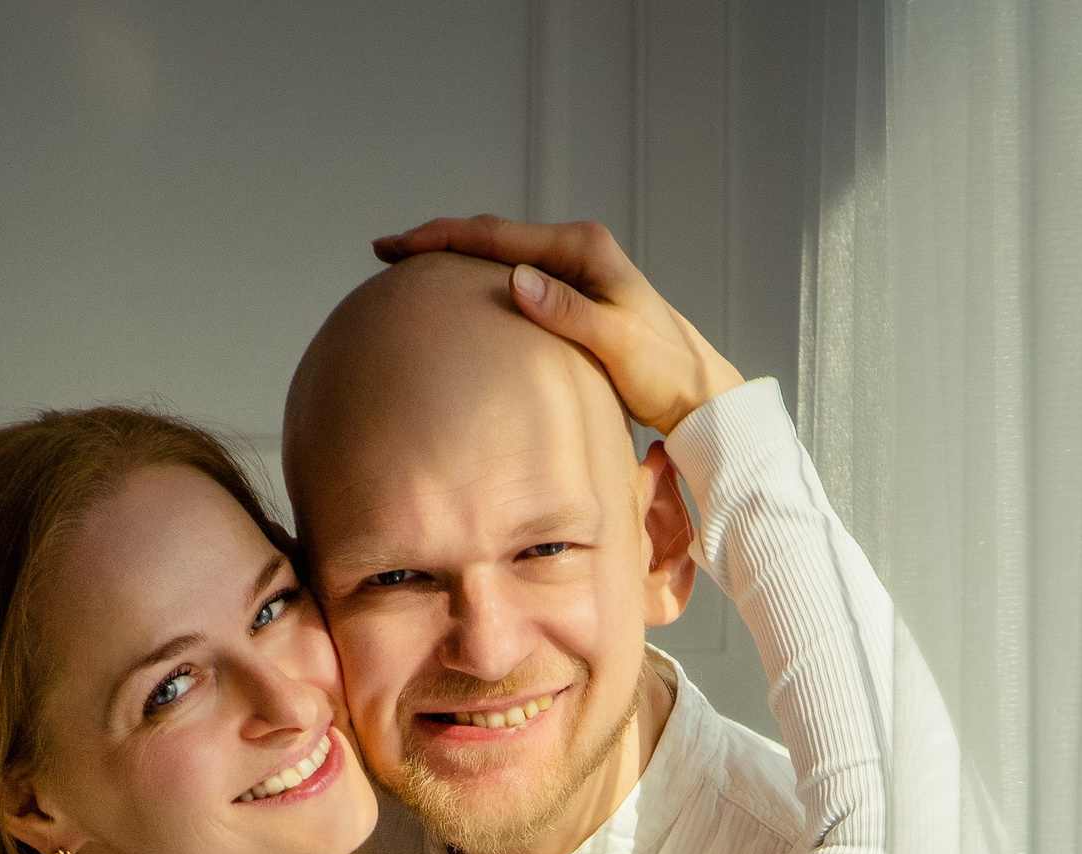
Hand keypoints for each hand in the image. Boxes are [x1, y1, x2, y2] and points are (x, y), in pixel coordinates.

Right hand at [373, 216, 741, 436]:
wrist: (695, 390)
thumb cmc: (663, 369)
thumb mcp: (616, 342)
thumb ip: (568, 311)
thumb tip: (516, 280)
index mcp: (584, 250)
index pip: (498, 236)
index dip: (443, 238)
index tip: (397, 246)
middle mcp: (577, 252)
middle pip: (493, 238)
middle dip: (439, 242)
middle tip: (386, 252)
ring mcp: (573, 273)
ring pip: (500, 257)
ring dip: (455, 260)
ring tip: (410, 268)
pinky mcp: (571, 298)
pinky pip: (513, 281)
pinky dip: (478, 282)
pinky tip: (457, 296)